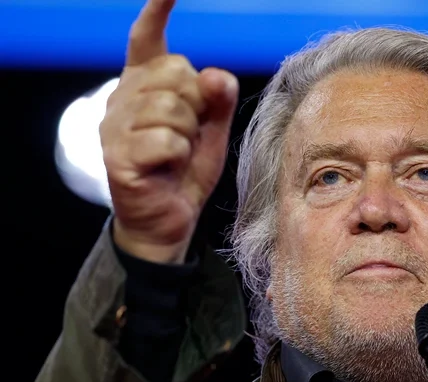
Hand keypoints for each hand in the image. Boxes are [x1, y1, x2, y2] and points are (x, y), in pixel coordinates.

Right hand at [100, 0, 238, 262]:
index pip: (147, 40)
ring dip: (188, 134)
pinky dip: (178, 155)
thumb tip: (216, 74)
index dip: (156, 12)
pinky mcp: (117, 155)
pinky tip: (168, 168)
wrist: (168, 219)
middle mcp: (123, 98)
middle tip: (189, 134)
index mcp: (144, 85)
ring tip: (177, 154)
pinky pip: (166, 139)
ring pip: (172, 107)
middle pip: (176, 73)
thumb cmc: (186, 170)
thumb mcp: (211, 132)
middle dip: (196, 105)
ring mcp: (115, 126)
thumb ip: (217, 101)